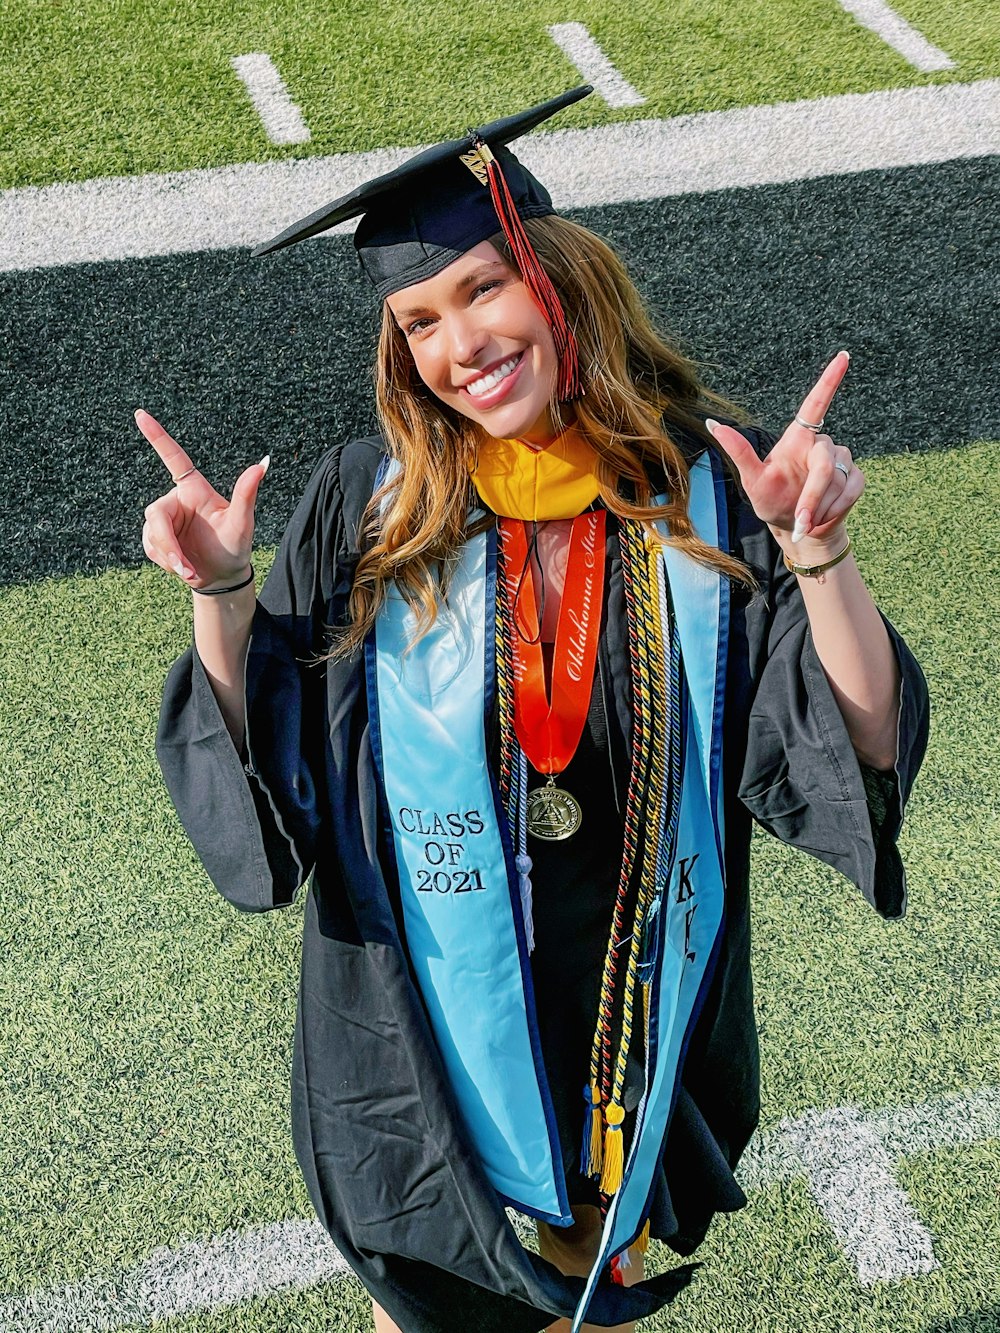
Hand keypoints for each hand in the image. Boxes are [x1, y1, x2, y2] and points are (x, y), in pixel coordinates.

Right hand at [136, 410, 268, 588]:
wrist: (223, 575)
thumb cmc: (236, 546)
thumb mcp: (242, 522)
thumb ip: (246, 494)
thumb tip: (263, 463)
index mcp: (194, 489)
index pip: (173, 457)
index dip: (157, 436)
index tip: (140, 413)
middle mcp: (176, 500)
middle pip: (156, 515)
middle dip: (168, 544)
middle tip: (184, 567)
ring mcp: (164, 520)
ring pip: (152, 534)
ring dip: (170, 557)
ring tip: (191, 571)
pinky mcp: (155, 539)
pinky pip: (151, 548)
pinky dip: (167, 563)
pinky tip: (184, 570)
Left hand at [706, 351, 863, 553]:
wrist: (796, 529)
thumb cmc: (772, 501)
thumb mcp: (752, 480)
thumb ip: (739, 452)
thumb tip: (712, 424)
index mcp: (798, 438)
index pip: (816, 403)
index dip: (829, 379)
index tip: (843, 355)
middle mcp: (821, 444)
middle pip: (824, 462)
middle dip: (813, 495)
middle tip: (803, 519)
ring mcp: (840, 460)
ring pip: (837, 480)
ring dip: (821, 506)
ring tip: (807, 517)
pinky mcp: (855, 477)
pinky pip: (852, 489)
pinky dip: (837, 509)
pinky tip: (823, 517)